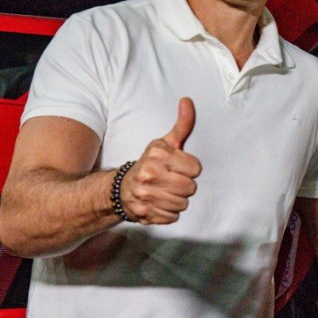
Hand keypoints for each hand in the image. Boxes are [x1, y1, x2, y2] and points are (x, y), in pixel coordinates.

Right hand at [120, 98, 202, 223]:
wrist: (121, 189)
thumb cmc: (151, 164)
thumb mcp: (166, 143)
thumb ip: (182, 124)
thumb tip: (187, 101)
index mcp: (157, 155)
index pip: (196, 168)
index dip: (190, 169)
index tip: (179, 167)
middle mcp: (149, 175)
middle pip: (191, 188)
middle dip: (185, 185)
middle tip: (172, 181)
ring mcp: (145, 196)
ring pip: (183, 204)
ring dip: (177, 200)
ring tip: (165, 192)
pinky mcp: (144, 213)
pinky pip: (172, 217)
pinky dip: (168, 212)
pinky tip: (159, 203)